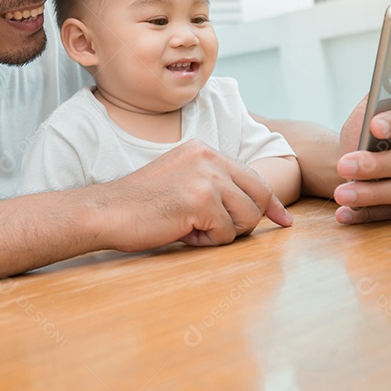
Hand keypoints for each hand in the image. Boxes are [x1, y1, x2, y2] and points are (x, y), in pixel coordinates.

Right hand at [93, 139, 292, 250]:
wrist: (107, 211)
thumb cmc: (140, 205)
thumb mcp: (181, 180)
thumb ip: (214, 185)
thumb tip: (254, 208)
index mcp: (204, 149)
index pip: (253, 176)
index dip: (271, 203)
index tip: (284, 220)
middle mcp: (209, 157)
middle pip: (259, 195)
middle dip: (247, 220)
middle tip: (217, 230)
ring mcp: (207, 177)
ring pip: (246, 217)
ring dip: (222, 233)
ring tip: (190, 227)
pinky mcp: (201, 200)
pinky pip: (226, 233)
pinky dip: (207, 241)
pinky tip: (182, 231)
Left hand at [332, 55, 390, 223]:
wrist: (363, 160)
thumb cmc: (369, 133)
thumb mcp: (373, 107)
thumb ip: (389, 85)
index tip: (372, 126)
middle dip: (377, 166)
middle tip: (343, 166)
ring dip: (373, 195)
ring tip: (342, 193)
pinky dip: (372, 214)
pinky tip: (347, 214)